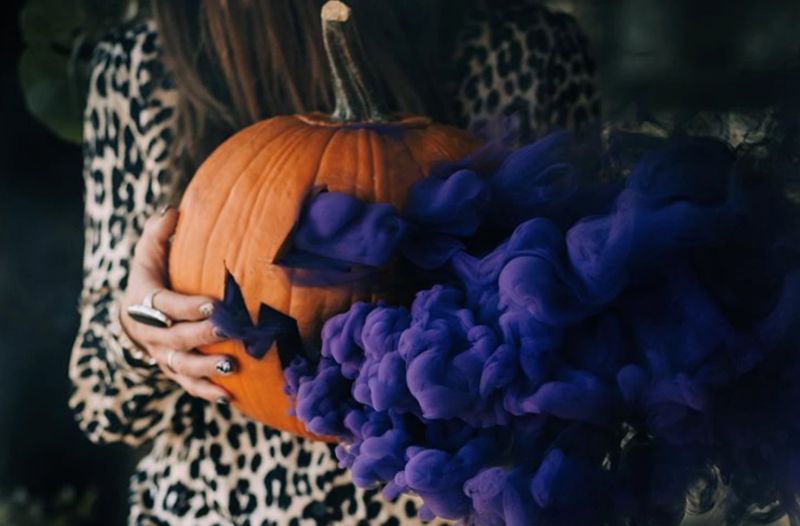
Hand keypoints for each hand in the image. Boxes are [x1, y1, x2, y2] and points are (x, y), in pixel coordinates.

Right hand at [120, 207, 234, 404]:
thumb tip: (173, 211)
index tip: (214, 304)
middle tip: (229, 330)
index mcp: (145, 301)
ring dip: (206, 368)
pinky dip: (206, 392)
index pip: (166, 305)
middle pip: (176, 337)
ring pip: (182, 365)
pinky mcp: (173, 370)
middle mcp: (152, 332)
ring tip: (231, 367)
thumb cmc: (151, 277)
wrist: (133, 314)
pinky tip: (229, 396)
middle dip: (202, 335)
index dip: (189, 306)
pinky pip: (188, 384)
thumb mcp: (148, 253)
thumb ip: (159, 234)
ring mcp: (162, 354)